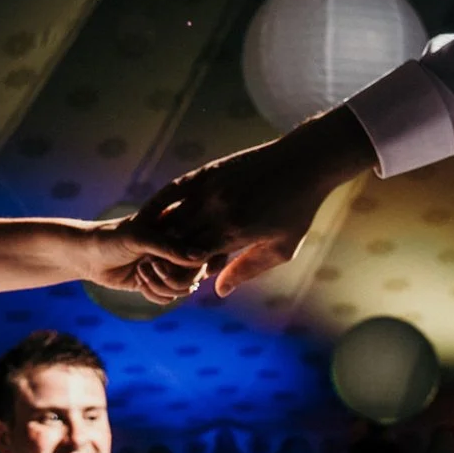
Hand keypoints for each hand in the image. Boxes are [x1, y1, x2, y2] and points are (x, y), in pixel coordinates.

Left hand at [81, 221, 207, 303]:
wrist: (87, 256)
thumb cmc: (112, 238)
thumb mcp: (140, 239)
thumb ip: (170, 247)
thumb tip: (201, 257)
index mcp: (178, 228)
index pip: (202, 248)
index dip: (191, 261)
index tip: (163, 258)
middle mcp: (177, 247)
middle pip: (197, 273)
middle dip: (173, 276)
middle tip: (151, 266)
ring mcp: (168, 267)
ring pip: (183, 289)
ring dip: (161, 286)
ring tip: (141, 272)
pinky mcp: (157, 284)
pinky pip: (169, 298)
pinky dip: (154, 295)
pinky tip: (138, 282)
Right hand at [131, 108, 374, 296]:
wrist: (304, 162)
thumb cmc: (297, 210)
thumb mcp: (280, 248)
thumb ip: (247, 269)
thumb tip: (218, 290)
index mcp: (234, 233)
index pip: (192, 261)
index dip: (180, 273)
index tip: (178, 279)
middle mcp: (217, 212)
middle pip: (174, 241)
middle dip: (164, 257)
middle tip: (157, 266)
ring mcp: (209, 190)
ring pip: (169, 217)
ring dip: (158, 234)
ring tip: (150, 246)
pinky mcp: (206, 172)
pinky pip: (172, 192)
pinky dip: (157, 206)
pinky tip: (149, 216)